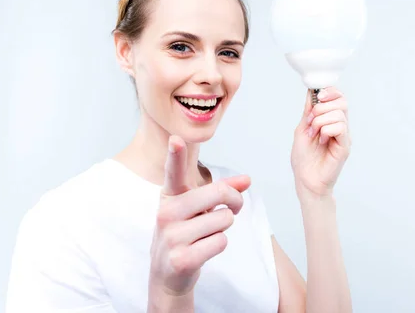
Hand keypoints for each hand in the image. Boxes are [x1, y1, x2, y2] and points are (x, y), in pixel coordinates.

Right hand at [148, 135, 250, 299]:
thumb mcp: (198, 209)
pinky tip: (202, 250)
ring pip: (224, 220)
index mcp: (169, 196)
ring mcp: (172, 237)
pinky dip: (219, 245)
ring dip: (223, 228)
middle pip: (219, 193)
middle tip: (233, 208)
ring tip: (205, 235)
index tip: (176, 139)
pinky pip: (221, 242)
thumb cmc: (185, 234)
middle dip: (234, 201)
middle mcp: (166, 213)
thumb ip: (222, 191)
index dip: (175, 155)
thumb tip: (247, 179)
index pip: (173, 172)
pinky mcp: (182, 259)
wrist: (167, 275)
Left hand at [290, 87, 350, 200]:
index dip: (329, 92)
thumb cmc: (303, 159)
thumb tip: (312, 92)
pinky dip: (326, 130)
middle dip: (322, 106)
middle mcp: (340, 127)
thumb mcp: (302, 129)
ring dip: (320, 121)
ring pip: (339, 114)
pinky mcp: (345, 146)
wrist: (305, 180)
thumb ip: (309, 112)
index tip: (317, 96)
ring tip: (314, 133)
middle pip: (342, 102)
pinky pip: (340, 128)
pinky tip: (321, 140)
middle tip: (311, 120)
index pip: (339, 98)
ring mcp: (344, 136)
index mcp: (331, 121)